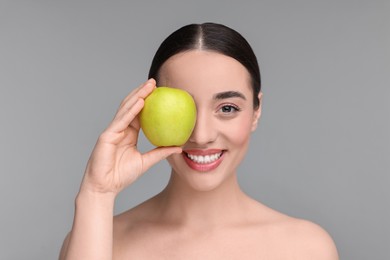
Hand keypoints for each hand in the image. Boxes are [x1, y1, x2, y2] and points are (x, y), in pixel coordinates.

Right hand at [79, 79, 181, 195]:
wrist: (105, 187)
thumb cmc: (122, 176)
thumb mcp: (146, 162)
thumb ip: (160, 152)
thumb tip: (179, 147)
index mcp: (128, 134)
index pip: (139, 113)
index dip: (148, 101)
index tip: (160, 92)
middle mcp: (120, 129)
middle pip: (131, 106)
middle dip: (142, 92)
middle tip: (155, 82)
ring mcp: (113, 131)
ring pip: (126, 109)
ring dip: (138, 95)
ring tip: (149, 85)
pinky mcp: (107, 135)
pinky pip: (121, 120)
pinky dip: (131, 110)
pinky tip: (140, 101)